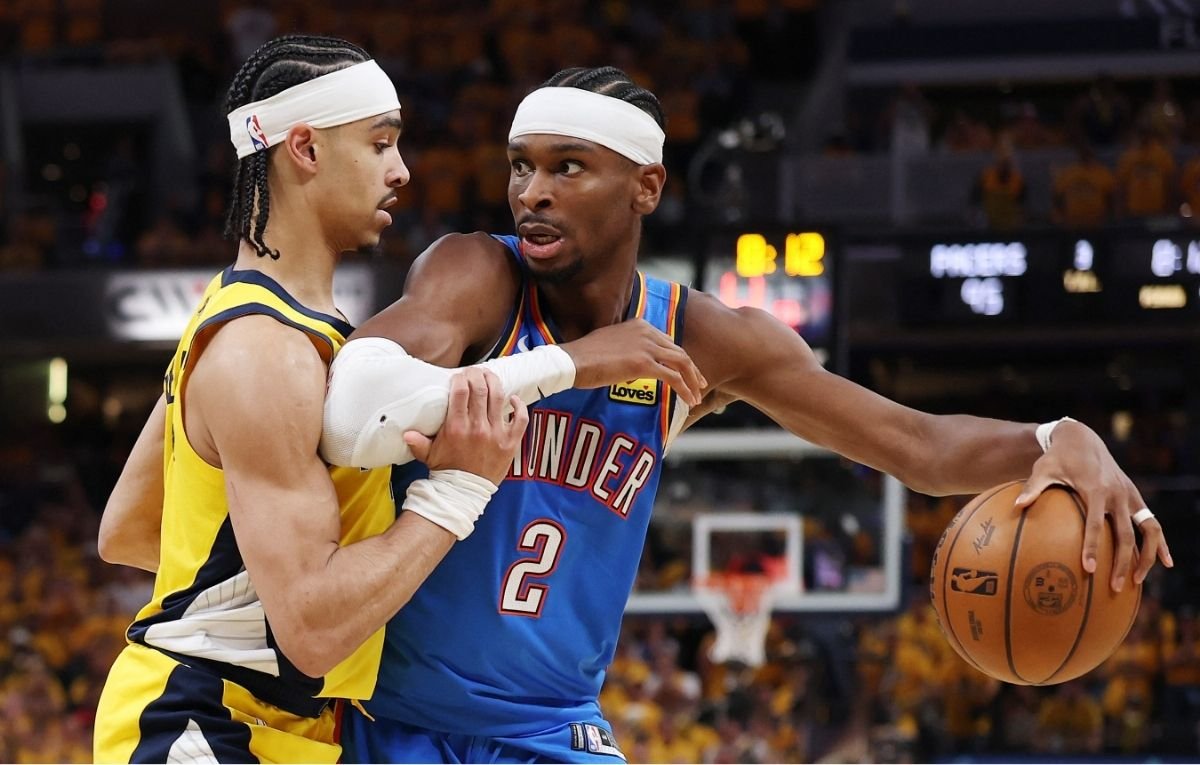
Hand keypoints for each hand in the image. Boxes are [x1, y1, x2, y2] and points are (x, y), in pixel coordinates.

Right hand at [403, 368, 528, 484]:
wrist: (465, 492)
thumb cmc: (447, 470)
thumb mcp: (428, 455)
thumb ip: (417, 442)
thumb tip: (406, 432)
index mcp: (456, 427)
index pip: (460, 391)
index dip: (461, 378)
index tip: (459, 375)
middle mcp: (477, 427)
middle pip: (480, 389)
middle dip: (477, 375)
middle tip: (475, 372)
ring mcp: (496, 434)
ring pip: (499, 397)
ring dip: (495, 382)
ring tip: (490, 377)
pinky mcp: (510, 442)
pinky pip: (521, 418)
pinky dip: (519, 405)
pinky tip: (513, 398)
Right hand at [559, 319, 706, 406]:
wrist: (573, 361)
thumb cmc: (583, 356)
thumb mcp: (609, 344)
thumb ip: (626, 349)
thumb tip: (631, 365)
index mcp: (639, 325)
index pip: (667, 342)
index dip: (680, 358)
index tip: (687, 371)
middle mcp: (646, 332)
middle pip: (678, 351)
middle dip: (693, 369)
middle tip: (701, 384)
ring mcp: (646, 347)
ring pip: (681, 363)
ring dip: (693, 380)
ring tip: (697, 396)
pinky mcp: (644, 364)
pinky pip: (673, 377)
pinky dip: (685, 389)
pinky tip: (689, 400)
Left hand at [1015, 420, 1172, 591]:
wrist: (1082, 438)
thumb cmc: (1058, 457)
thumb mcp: (1043, 469)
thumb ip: (1032, 488)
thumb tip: (1016, 506)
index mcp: (1095, 490)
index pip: (1095, 524)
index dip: (1092, 547)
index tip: (1089, 569)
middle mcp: (1117, 494)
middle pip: (1125, 535)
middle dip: (1121, 562)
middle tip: (1112, 587)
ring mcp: (1130, 496)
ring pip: (1148, 530)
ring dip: (1147, 556)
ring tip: (1137, 581)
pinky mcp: (1135, 496)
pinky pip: (1152, 522)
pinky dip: (1161, 542)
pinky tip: (1166, 563)